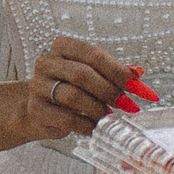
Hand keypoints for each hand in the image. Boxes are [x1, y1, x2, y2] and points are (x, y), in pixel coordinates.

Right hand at [12, 35, 157, 143]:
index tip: (139, 87)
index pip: (93, 54)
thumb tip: (138, 73)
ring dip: (98, 108)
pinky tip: (93, 126)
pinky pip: (66, 118)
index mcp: (62, 46)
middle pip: (82, 74)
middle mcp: (46, 62)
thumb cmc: (68, 87)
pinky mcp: (35, 110)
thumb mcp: (91, 74)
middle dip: (110, 91)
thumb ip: (114, 72)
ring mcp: (38, 86)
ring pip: (73, 96)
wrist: (36, 109)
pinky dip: (85, 124)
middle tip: (128, 104)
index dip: (118, 71)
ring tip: (109, 115)